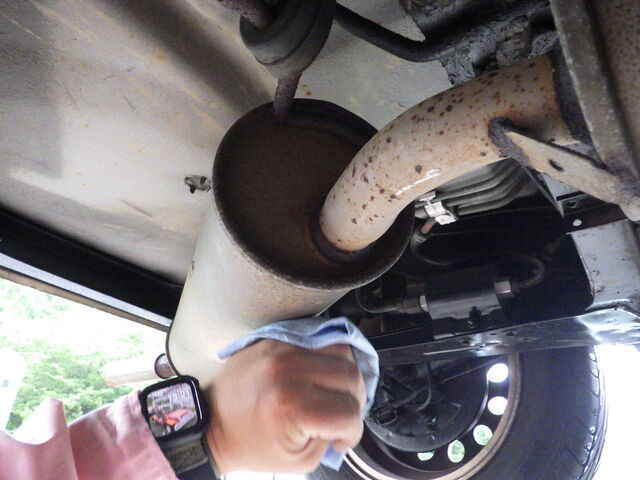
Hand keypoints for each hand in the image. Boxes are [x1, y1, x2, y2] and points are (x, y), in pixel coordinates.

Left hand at [205, 340, 366, 473]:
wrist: (212, 422)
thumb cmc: (250, 444)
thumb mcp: (298, 460)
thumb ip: (331, 438)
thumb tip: (350, 417)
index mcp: (292, 407)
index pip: (349, 412)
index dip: (353, 431)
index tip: (342, 437)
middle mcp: (289, 371)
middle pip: (351, 376)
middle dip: (354, 400)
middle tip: (342, 414)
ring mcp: (283, 349)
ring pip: (342, 350)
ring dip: (345, 374)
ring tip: (333, 391)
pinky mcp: (277, 338)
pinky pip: (320, 338)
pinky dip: (328, 356)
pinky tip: (321, 375)